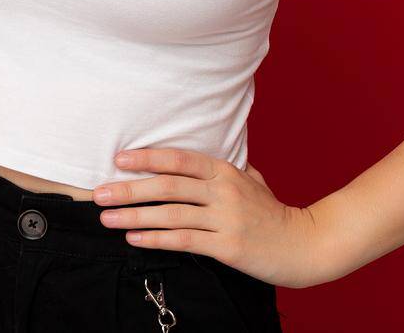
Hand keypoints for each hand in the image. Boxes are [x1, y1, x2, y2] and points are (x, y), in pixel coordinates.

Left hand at [91, 147, 335, 288]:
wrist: (305, 244)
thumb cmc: (273, 213)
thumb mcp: (251, 181)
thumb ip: (225, 170)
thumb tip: (198, 161)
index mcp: (225, 170)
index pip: (179, 159)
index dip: (147, 158)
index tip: (118, 159)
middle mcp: (224, 191)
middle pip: (168, 186)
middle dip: (129, 188)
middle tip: (99, 193)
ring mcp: (226, 218)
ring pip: (171, 214)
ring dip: (134, 215)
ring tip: (107, 218)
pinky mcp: (228, 246)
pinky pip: (183, 240)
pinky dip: (155, 238)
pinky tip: (134, 237)